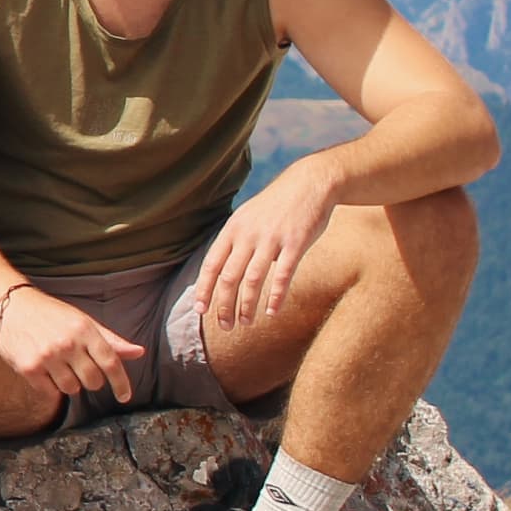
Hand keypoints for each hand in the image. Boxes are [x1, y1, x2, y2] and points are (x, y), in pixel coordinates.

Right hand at [0, 285, 146, 405]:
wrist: (9, 304)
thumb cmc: (50, 314)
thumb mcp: (82, 321)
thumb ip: (111, 340)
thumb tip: (139, 353)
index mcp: (85, 330)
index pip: (111, 362)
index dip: (121, 383)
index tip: (124, 396)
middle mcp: (68, 343)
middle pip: (93, 381)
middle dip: (90, 380)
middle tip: (78, 368)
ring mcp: (47, 356)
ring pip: (71, 389)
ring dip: (68, 383)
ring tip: (58, 366)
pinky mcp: (28, 367)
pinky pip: (49, 392)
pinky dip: (50, 386)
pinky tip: (44, 371)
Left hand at [199, 155, 340, 332]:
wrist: (310, 183)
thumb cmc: (277, 206)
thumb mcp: (248, 217)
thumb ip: (235, 241)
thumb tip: (223, 269)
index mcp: (233, 230)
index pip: (211, 264)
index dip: (204, 289)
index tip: (200, 310)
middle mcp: (248, 235)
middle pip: (229, 277)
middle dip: (224, 305)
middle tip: (225, 326)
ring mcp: (271, 239)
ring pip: (252, 280)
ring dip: (247, 306)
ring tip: (245, 323)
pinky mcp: (295, 243)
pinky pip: (282, 275)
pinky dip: (276, 296)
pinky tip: (273, 312)